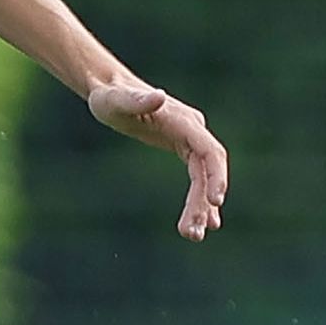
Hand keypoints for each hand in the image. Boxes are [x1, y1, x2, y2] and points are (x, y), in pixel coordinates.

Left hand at [89, 80, 227, 240]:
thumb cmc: (109, 96)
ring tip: (194, 236)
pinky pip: (198, 177)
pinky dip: (199, 199)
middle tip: (193, 234)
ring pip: (204, 178)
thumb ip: (135, 99)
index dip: (216, 176)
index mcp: (182, 122)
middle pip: (208, 171)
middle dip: (204, 203)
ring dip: (201, 207)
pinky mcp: (182, 147)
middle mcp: (192, 130)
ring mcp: (189, 139)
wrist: (110, 89)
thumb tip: (159, 95)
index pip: (210, 151)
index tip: (216, 202)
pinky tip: (201, 222)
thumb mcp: (115, 100)